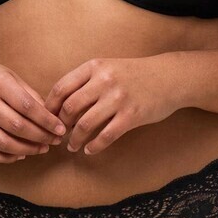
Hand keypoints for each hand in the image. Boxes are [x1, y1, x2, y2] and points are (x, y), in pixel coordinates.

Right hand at [0, 53, 66, 162]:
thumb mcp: (11, 77)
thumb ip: (31, 96)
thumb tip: (52, 118)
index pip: (28, 107)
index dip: (47, 121)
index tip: (61, 129)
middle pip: (18, 127)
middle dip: (41, 137)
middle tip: (55, 141)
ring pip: (4, 143)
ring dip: (27, 150)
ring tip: (42, 148)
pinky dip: (7, 157)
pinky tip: (21, 154)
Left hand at [43, 56, 179, 155]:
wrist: (170, 77)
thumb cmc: (135, 74)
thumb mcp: (108, 67)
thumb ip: (86, 81)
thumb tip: (60, 102)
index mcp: (94, 67)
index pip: (61, 88)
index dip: (50, 107)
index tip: (47, 118)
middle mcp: (104, 81)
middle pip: (70, 108)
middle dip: (60, 125)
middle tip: (58, 135)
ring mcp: (118, 98)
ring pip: (85, 124)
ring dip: (74, 139)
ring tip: (72, 146)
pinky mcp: (132, 115)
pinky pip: (106, 136)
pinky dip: (94, 146)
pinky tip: (89, 150)